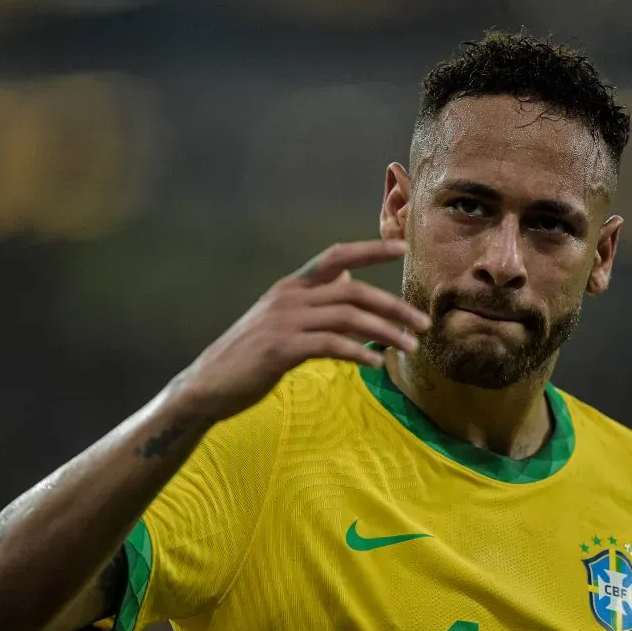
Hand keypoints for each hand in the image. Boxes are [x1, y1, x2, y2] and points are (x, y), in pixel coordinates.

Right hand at [176, 239, 429, 423]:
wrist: (208, 384)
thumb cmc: (250, 355)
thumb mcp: (281, 319)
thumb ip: (314, 299)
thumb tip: (347, 279)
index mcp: (291, 286)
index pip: (336, 256)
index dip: (370, 249)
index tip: (403, 246)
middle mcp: (289, 297)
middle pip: (353, 291)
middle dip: (393, 305)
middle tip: (423, 323)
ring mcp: (284, 321)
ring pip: (347, 318)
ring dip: (385, 332)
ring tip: (410, 347)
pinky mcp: (280, 349)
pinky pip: (330, 345)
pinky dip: (358, 353)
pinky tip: (376, 363)